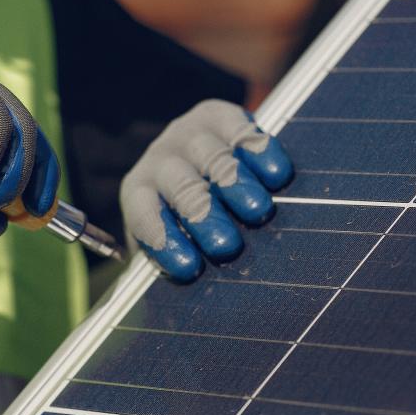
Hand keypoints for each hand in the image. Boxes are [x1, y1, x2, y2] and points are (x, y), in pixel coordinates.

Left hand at [119, 99, 292, 281]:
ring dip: (234, 184)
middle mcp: (160, 160)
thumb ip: (181, 262)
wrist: (196, 161)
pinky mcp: (217, 114)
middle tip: (226, 246)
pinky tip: (277, 174)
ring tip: (258, 211)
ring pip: (211, 158)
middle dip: (202, 217)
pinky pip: (238, 129)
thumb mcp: (175, 244)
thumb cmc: (187, 221)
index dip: (164, 242)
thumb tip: (194, 300)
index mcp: (138, 195)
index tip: (189, 268)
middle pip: (181, 187)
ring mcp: (188, 134)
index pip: (144, 217)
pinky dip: (258, 150)